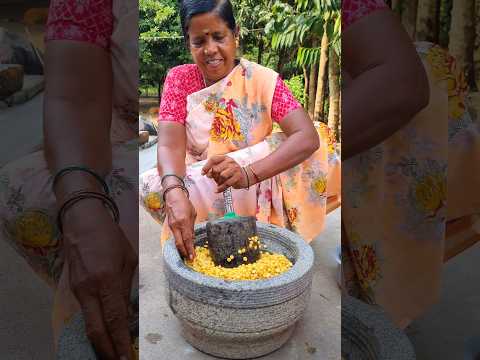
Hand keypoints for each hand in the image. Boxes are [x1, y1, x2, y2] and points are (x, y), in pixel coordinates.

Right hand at [63, 199, 136, 359]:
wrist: (81, 222)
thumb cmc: (111, 237)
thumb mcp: (128, 259)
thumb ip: (127, 286)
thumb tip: (128, 309)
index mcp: (108, 281)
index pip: (115, 320)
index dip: (121, 341)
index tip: (128, 357)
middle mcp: (90, 290)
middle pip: (97, 330)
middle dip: (108, 350)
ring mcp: (79, 290)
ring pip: (89, 324)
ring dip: (102, 340)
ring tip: (115, 350)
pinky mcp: (73, 288)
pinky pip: (87, 312)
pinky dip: (96, 325)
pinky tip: (106, 331)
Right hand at [164, 188, 196, 259]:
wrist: (173, 197)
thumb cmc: (185, 204)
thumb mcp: (193, 214)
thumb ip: (192, 227)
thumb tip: (192, 237)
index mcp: (184, 222)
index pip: (188, 239)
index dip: (190, 249)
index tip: (193, 257)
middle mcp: (177, 226)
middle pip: (180, 243)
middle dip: (184, 252)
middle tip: (189, 258)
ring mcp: (172, 226)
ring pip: (176, 241)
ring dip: (182, 248)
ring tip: (187, 254)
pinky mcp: (170, 226)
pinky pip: (175, 236)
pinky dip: (179, 241)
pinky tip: (183, 245)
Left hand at [201, 155, 248, 191]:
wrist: (246, 176)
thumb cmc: (231, 172)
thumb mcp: (223, 168)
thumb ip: (215, 169)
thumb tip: (207, 174)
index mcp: (225, 157)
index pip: (213, 159)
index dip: (206, 166)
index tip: (203, 173)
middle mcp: (230, 161)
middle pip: (216, 169)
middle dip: (213, 176)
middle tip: (214, 179)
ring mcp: (235, 168)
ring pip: (222, 176)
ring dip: (218, 181)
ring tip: (219, 183)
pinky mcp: (238, 176)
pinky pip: (227, 183)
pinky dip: (221, 188)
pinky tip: (218, 190)